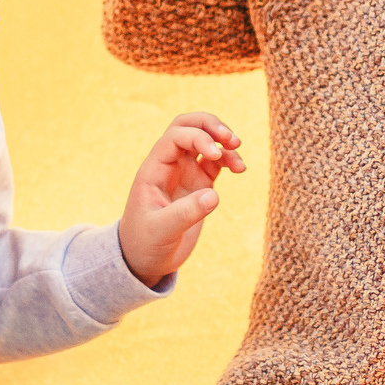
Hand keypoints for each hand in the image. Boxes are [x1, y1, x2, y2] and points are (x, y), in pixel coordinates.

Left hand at [117, 111, 247, 286]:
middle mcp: (169, 165)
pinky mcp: (199, 186)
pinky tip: (240, 169)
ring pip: (205, 141)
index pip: (176, 136)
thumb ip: (185, 213)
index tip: (215, 155)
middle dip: (211, 125)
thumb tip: (214, 196)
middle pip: (189, 126)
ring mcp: (185, 173)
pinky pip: (216, 162)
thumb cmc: (145, 243)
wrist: (145, 259)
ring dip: (223, 141)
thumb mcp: (161, 230)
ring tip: (239, 159)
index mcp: (154, 169)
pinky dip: (229, 160)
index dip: (198, 138)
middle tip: (232, 140)